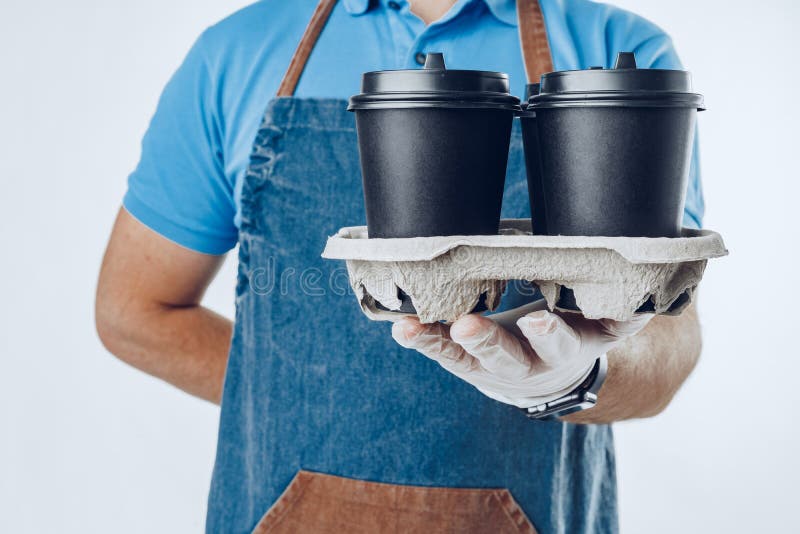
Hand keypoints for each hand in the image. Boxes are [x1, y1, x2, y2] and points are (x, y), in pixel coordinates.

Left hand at [392, 301, 651, 407]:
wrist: (551, 377)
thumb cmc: (577, 329)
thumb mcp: (605, 319)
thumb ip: (626, 303)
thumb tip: (665, 272)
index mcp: (568, 347)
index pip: (562, 342)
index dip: (551, 333)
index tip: (540, 319)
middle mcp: (528, 363)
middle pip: (508, 357)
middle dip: (490, 342)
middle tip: (470, 327)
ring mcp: (492, 366)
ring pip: (466, 359)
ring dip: (440, 342)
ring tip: (412, 328)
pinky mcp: (464, 362)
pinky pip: (440, 352)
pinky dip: (420, 339)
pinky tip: (400, 327)